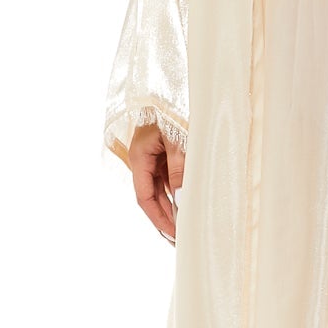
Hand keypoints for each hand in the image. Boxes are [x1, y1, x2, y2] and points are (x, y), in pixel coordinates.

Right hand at [129, 122, 185, 243]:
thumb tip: (182, 202)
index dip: (158, 218)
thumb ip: (180, 171)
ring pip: (161, 190)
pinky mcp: (165, 153)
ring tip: (186, 229)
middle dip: (165, 219)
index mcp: (140, 156)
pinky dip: (177, 194)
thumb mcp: (180, 141)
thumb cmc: (178, 110)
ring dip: (172, 209)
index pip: (145, 197)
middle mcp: (144, 159)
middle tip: (181, 240)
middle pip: (151, 197)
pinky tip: (187, 206)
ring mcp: (154, 156)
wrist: (184, 87)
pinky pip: (169, 179)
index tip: (174, 235)